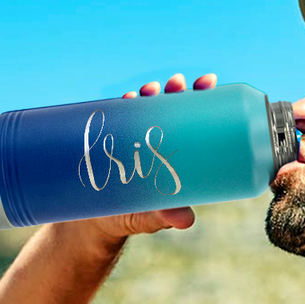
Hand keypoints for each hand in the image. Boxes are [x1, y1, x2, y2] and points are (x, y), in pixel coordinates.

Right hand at [56, 71, 216, 246]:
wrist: (96, 221)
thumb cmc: (132, 217)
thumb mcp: (151, 219)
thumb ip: (166, 217)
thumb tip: (186, 220)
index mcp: (175, 154)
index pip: (192, 121)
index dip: (201, 100)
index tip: (208, 83)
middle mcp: (156, 141)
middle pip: (170, 107)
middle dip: (175, 90)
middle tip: (178, 84)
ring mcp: (133, 137)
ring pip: (144, 107)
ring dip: (149, 93)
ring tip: (151, 90)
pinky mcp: (111, 139)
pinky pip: (117, 116)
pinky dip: (122, 105)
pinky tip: (127, 99)